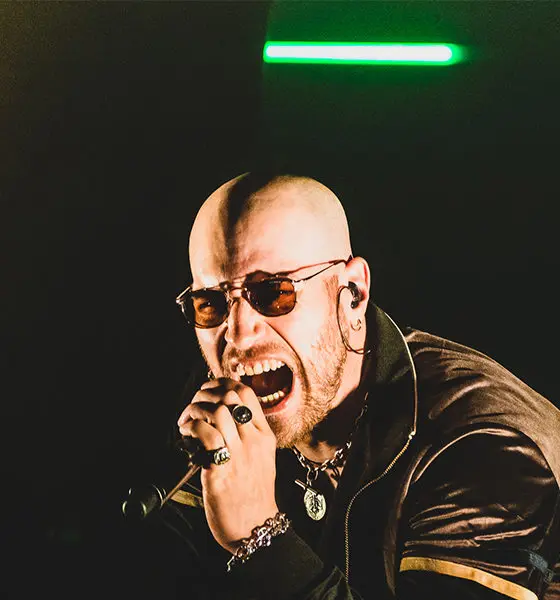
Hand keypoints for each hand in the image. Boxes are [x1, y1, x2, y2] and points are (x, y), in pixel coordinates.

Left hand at [177, 378, 278, 552]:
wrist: (255, 527)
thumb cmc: (254, 494)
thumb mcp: (262, 458)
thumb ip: (248, 434)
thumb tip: (224, 412)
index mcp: (264, 436)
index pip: (247, 393)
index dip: (224, 383)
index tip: (210, 387)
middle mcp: (253, 442)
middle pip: (231, 396)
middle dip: (206, 393)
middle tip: (195, 403)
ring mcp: (238, 456)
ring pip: (218, 411)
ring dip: (196, 409)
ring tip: (187, 419)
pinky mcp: (221, 471)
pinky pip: (206, 436)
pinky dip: (191, 427)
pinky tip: (185, 433)